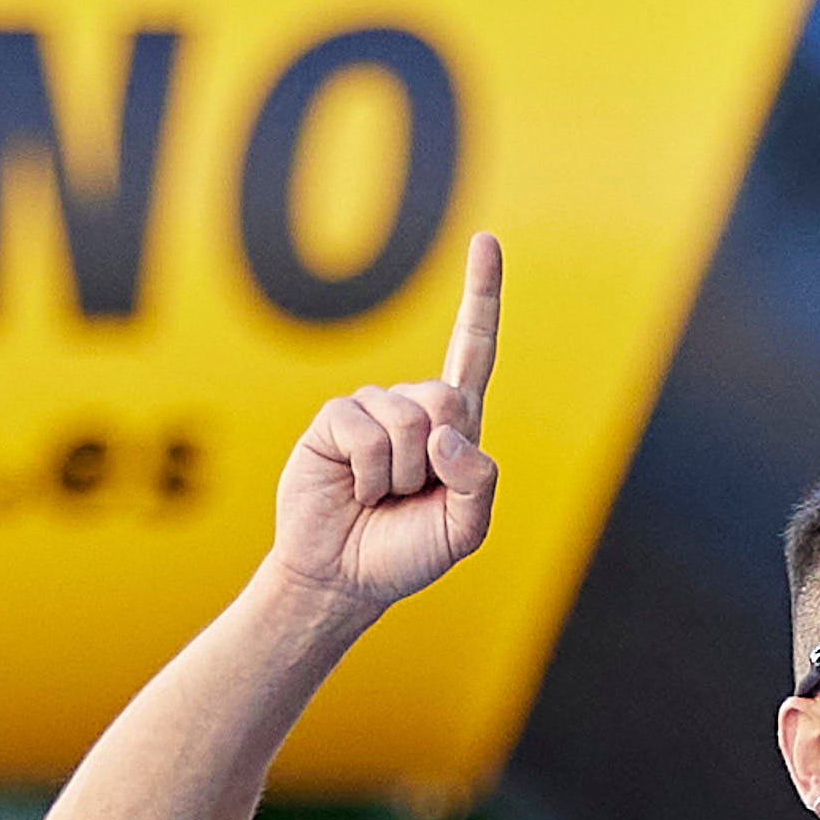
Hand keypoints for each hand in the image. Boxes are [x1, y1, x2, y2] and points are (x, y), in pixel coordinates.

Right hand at [265, 232, 500, 621]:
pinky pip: (366, 431)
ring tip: (379, 497)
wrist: (341, 578)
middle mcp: (412, 407)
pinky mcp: (334, 421)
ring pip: (408, 421)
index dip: (482, 295)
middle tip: (410, 493)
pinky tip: (355, 491)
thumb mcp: (464, 530)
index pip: (472, 349)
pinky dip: (368, 473)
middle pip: (448, 398)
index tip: (485, 241)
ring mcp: (370, 410)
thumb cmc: (404, 553)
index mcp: (453, 425)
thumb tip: (446, 436)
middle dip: (437, 456)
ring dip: (398, 476)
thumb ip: (478, 484)